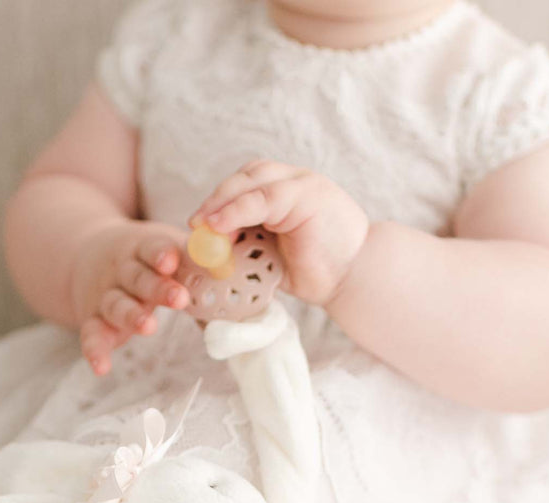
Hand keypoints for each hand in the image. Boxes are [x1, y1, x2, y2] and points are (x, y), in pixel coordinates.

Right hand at [71, 220, 190, 374]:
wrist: (87, 255)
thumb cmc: (145, 258)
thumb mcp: (168, 249)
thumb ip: (199, 260)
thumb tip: (232, 263)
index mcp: (142, 250)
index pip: (151, 248)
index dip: (161, 254)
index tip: (172, 261)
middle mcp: (121, 271)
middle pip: (137, 278)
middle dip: (157, 288)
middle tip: (179, 298)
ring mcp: (106, 296)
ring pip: (116, 305)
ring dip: (131, 316)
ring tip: (149, 327)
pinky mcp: (93, 320)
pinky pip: (91, 335)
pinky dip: (94, 350)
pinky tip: (101, 367)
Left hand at [189, 161, 369, 305]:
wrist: (353, 279)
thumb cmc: (317, 272)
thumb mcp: (272, 256)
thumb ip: (248, 246)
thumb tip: (211, 253)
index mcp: (287, 193)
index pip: (246, 185)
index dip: (219, 201)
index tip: (198, 224)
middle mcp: (294, 181)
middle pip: (245, 177)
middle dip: (216, 199)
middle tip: (196, 224)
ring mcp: (301, 183)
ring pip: (251, 182)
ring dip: (222, 202)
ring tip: (203, 225)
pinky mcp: (305, 194)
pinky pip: (262, 198)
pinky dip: (236, 210)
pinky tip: (219, 226)